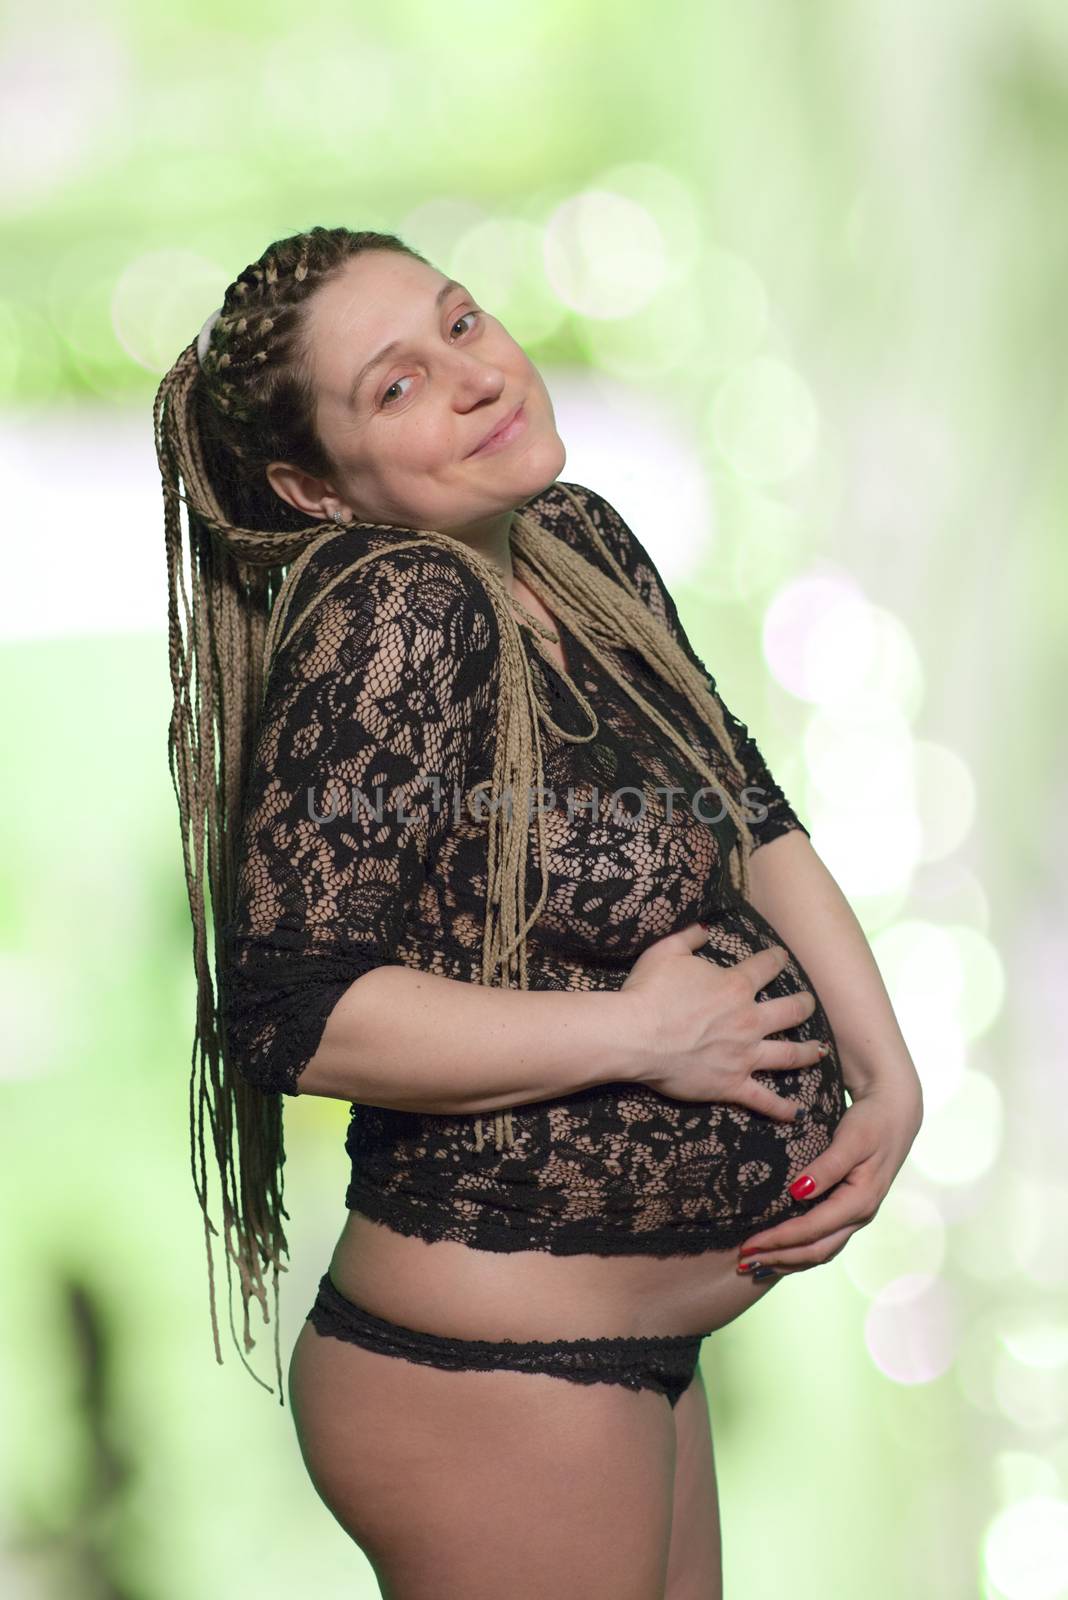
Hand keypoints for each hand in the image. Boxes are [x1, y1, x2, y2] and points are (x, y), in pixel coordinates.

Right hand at [621, 922, 828, 1123]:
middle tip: (809, 1003)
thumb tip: (706, 927)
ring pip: (789, 1054)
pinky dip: (783, 1108)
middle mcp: (749, 1020)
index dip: (777, 958)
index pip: (767, 966)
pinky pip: (764, 1099)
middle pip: (791, 1011)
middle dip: (804, 1005)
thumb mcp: (666, 951)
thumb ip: (690, 936)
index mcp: (735, 986)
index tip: (782, 956)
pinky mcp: (732, 1083)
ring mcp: (744, 1054)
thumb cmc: (648, 991)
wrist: (635, 1035)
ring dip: (808, 1052)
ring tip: (820, 1050)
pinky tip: (798, 1113)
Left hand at [735, 1086, 923, 1275]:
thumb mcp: (851, 1139)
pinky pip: (824, 1242)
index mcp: (860, 1201)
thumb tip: (797, 1192)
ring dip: (788, 1261)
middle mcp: (859, 1216)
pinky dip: (800, 1252)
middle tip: (743, 1262)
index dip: (780, 1239)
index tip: (750, 1244)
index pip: (812, 1229)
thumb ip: (827, 1167)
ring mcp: (856, 1217)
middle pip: (815, 1250)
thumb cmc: (872, 1123)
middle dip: (779, 1258)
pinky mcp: (849, 1212)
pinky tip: (780, 1253)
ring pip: (820, 1252)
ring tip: (755, 1265)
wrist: (895, 1115)